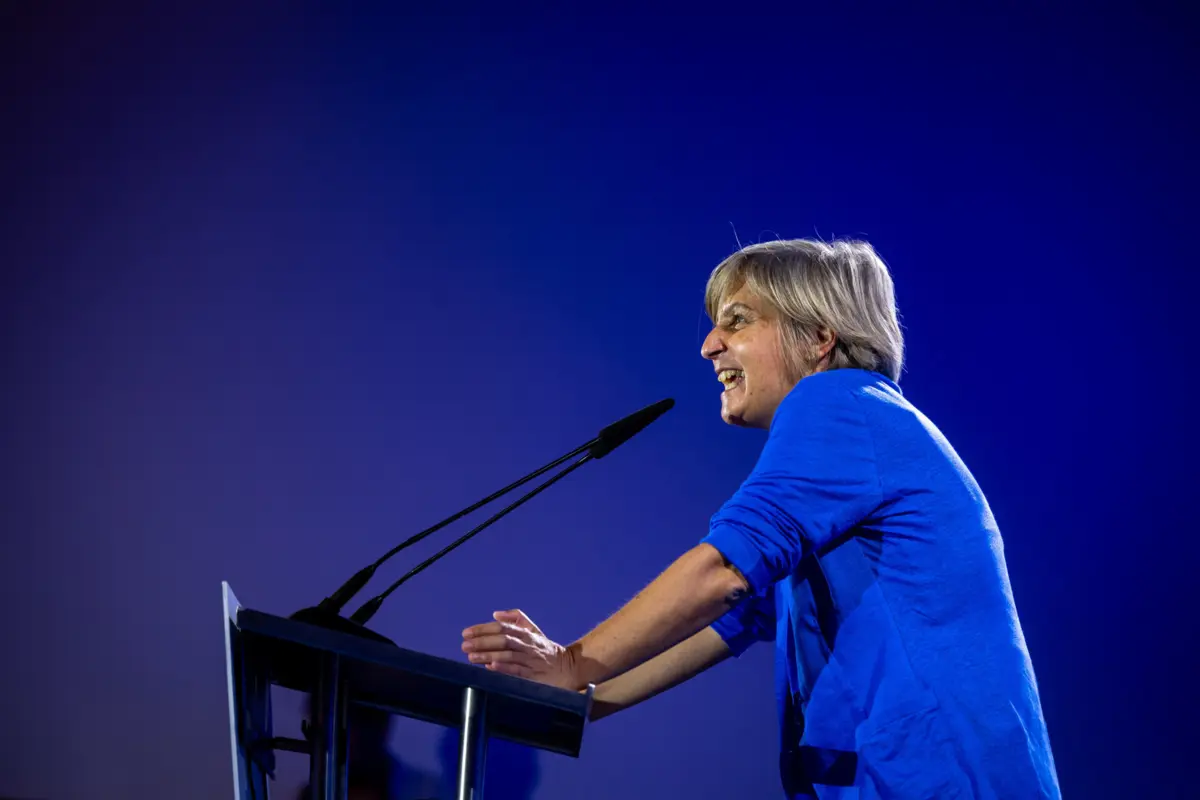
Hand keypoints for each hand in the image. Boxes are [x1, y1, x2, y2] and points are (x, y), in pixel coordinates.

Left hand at [461, 609, 578, 689]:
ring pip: (508, 656)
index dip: (484, 629)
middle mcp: (528, 645)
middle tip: (464, 645)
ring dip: (488, 655)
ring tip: (471, 657)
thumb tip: (495, 614)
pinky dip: (504, 668)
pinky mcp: (533, 676)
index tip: (466, 633)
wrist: (567, 668)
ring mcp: (531, 661)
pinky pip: (517, 671)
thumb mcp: (533, 630)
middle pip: (504, 640)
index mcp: (526, 633)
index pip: (502, 627)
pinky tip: (491, 667)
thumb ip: (516, 618)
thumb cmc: (544, 649)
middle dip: (482, 642)